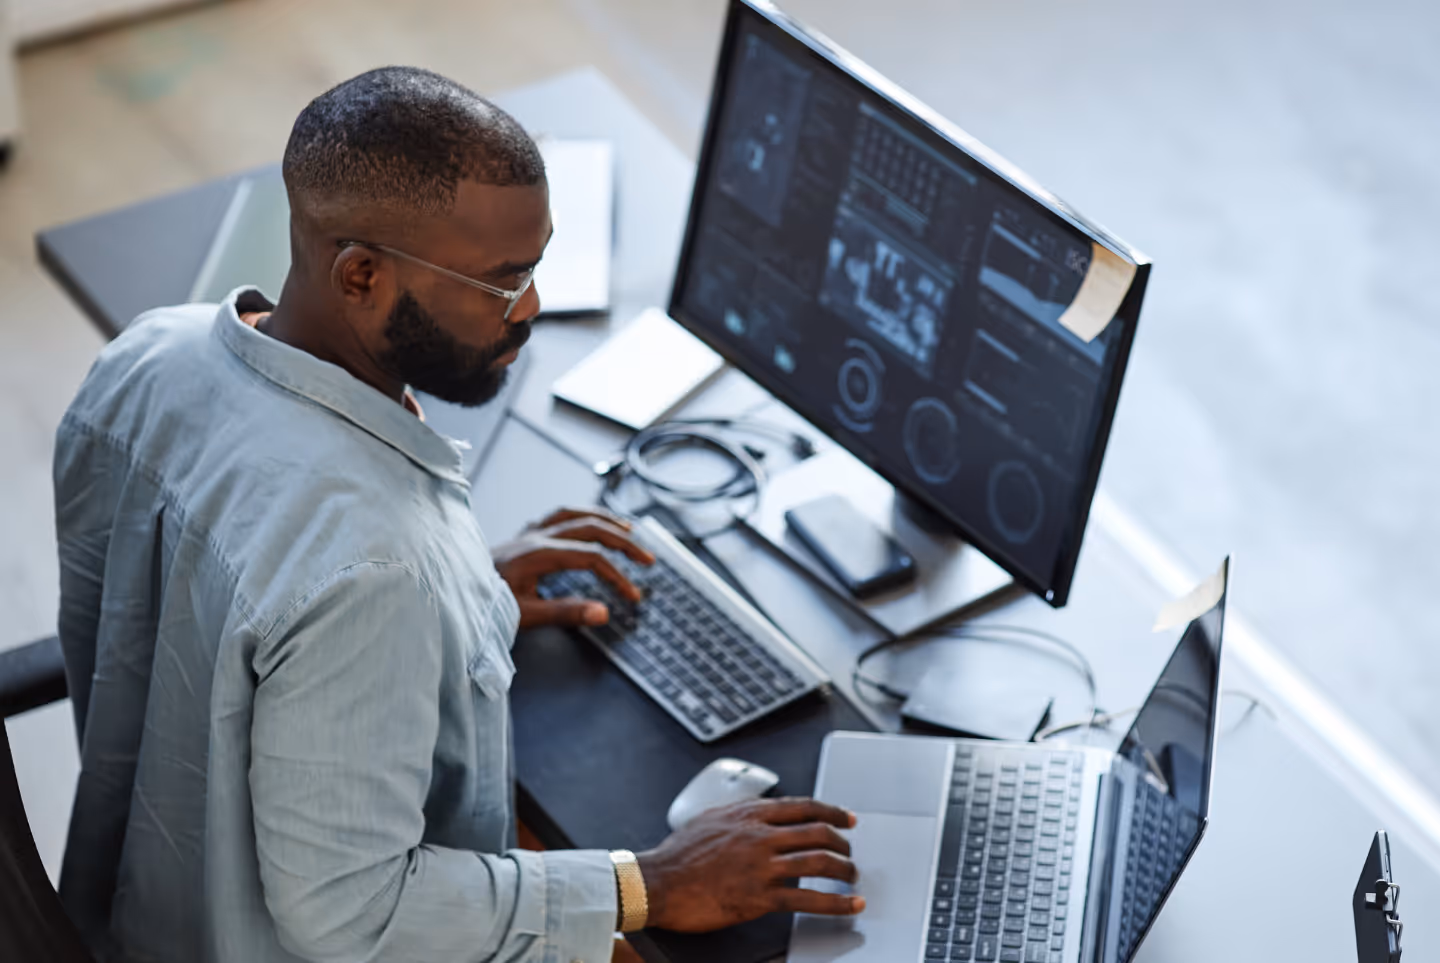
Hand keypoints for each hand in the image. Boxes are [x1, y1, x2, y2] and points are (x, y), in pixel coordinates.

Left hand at [493, 507, 654, 627]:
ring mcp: (526, 533)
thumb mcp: (523, 615)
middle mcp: (533, 536)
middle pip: (590, 527)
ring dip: (604, 520)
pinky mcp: (521, 537)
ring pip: (574, 514)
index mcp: (537, 554)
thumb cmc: (481, 605)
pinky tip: (587, 522)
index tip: (631, 596)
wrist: (448, 591)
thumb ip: (565, 613)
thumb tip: (603, 613)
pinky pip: (556, 516)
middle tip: (647, 558)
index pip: (590, 558)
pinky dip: (579, 516)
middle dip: (623, 541)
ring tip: (628, 529)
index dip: (617, 575)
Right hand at [636, 798, 863, 932]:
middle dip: (842, 843)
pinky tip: (848, 905)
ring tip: (852, 878)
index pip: (804, 806)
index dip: (833, 811)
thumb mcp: (711, 818)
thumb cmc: (677, 854)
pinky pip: (807, 899)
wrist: (657, 882)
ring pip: (818, 862)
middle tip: (850, 853)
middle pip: (818, 832)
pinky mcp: (759, 896)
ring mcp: (761, 866)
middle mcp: (760, 835)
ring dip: (844, 871)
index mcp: (750, 814)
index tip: (847, 819)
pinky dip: (835, 902)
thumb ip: (739, 814)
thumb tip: (757, 813)